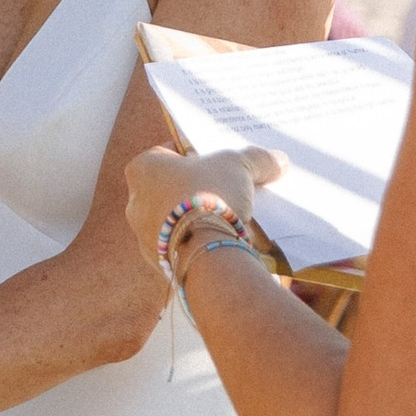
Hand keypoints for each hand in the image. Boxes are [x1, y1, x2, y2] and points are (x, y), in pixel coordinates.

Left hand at [123, 143, 283, 256]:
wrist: (207, 256)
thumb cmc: (211, 196)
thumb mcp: (239, 166)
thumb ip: (256, 159)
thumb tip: (280, 160)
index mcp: (143, 168)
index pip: (171, 152)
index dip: (198, 154)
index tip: (219, 159)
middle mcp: (135, 201)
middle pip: (173, 187)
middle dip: (198, 187)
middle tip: (228, 187)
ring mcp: (144, 236)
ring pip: (176, 220)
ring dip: (197, 218)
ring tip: (230, 217)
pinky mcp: (160, 264)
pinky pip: (182, 246)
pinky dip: (199, 243)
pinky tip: (222, 241)